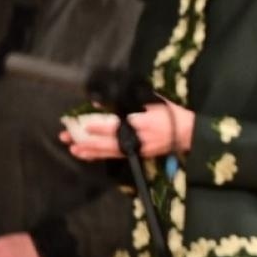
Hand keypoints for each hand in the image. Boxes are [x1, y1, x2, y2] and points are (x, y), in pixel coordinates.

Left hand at [62, 101, 194, 158]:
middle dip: (87, 140)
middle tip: (68, 137)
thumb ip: (131, 100)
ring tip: (72, 149)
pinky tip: (86, 155)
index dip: (101, 126)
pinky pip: (115, 156)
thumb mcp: (154, 101)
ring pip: (110, 151)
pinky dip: (99, 156)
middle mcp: (139, 138)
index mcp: (143, 122)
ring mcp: (139, 148)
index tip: (85, 124)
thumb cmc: (171, 113)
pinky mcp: (138, 155)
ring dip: (90, 151)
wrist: (188, 133)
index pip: (118, 125)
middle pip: (109, 141)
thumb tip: (104, 100)